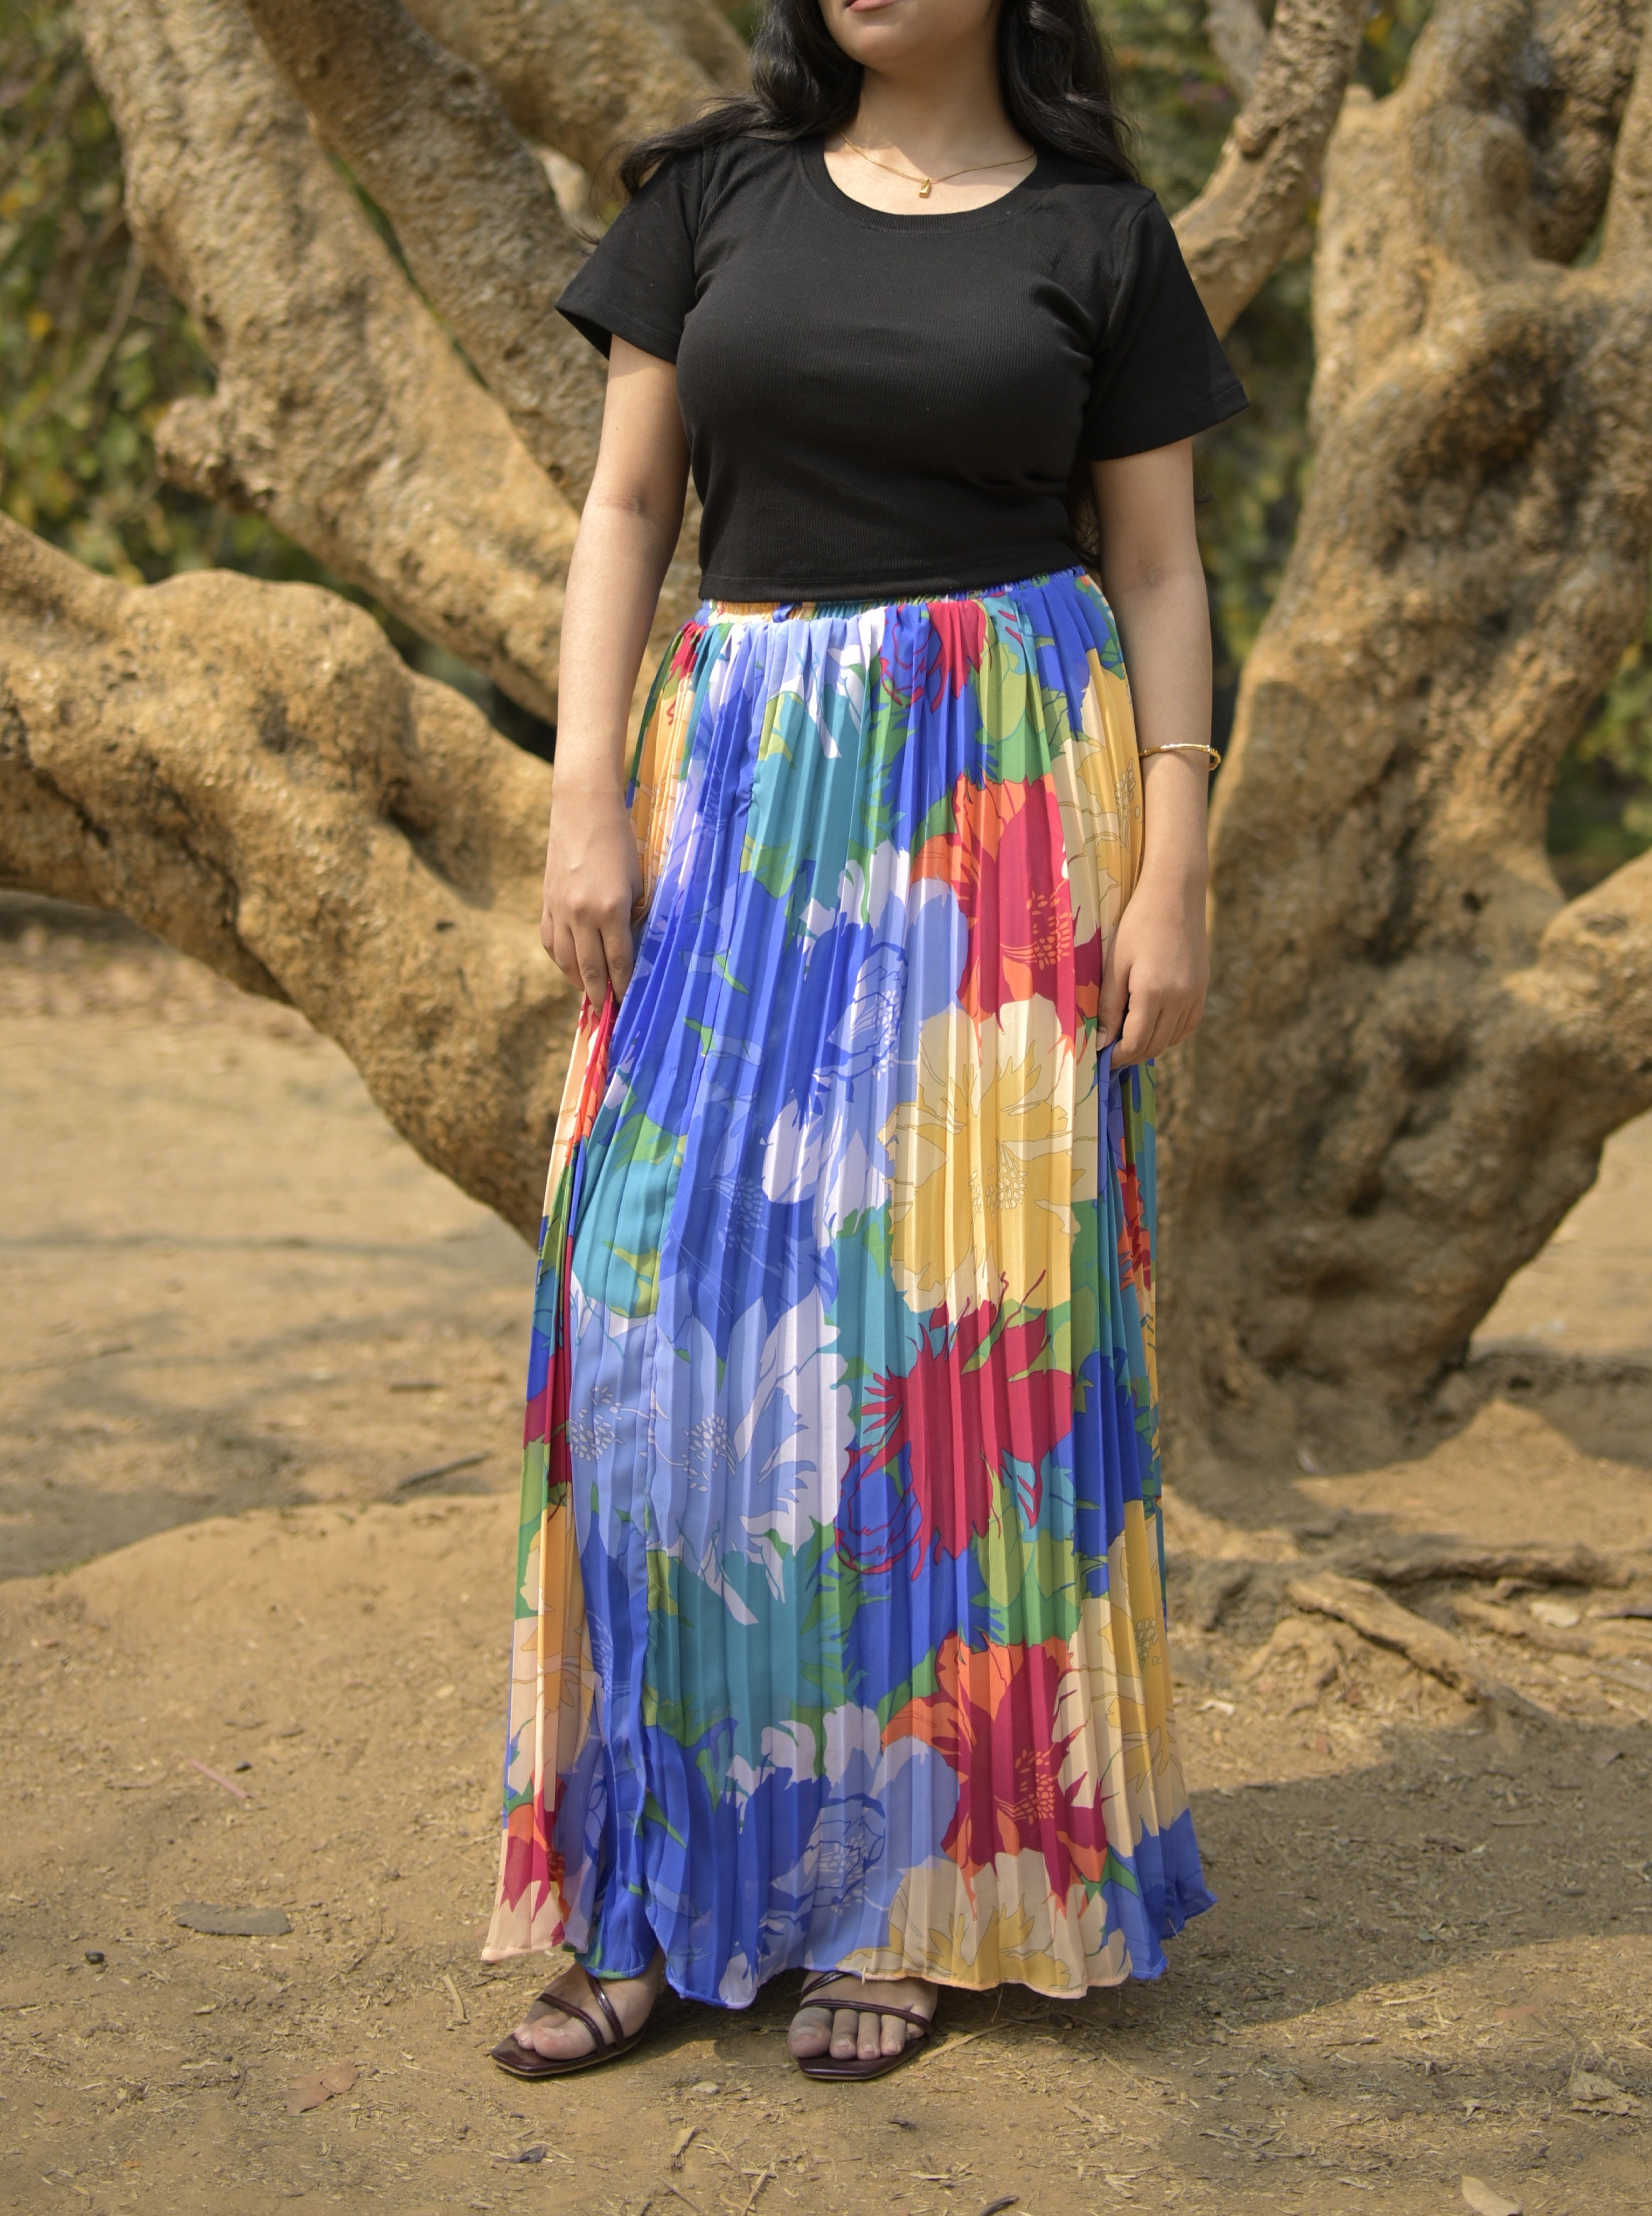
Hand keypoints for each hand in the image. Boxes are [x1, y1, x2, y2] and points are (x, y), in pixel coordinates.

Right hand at [540, 780, 642, 1004]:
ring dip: (579, 982)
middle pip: (590, 969)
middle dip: (601, 995)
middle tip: (609, 1014)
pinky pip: (551, 943)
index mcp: (611, 909)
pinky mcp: (547, 903)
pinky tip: (570, 968)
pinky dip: (561, 961)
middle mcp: (582, 915)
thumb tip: (628, 948)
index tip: (629, 1004)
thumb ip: (631, 917)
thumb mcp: (636, 881)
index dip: (624, 987)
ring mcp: (560, 910)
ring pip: (566, 961)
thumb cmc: (620, 841)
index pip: (619, 962)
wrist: (582, 809)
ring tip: (591, 995)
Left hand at [1097, 873, 1207, 1068]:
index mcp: (1154, 993)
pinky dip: (1171, 1034)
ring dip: (1151, 1046)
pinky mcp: (1202, 987)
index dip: (1117, 1056)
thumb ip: (1109, 1006)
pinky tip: (1155, 1029)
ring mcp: (1195, 994)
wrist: (1175, 893)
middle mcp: (1180, 998)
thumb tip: (1102, 1042)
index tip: (1101, 1059)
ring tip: (1129, 1041)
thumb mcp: (1115, 964)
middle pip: (1155, 1045)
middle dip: (1132, 1055)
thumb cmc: (1137, 923)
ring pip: (1173, 1038)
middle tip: (1111, 1054)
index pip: (1136, 1042)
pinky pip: (1188, 1024)